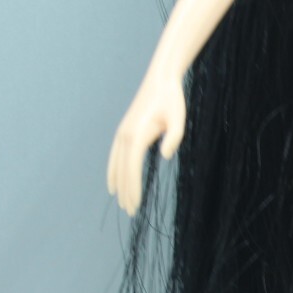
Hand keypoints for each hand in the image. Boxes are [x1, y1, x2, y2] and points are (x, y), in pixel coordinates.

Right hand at [106, 73, 186, 215]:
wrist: (161, 80)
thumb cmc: (173, 101)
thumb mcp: (179, 119)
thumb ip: (174, 138)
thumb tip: (164, 156)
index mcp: (137, 135)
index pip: (132, 169)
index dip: (133, 189)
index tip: (136, 206)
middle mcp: (125, 135)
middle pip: (123, 170)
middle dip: (126, 192)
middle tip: (130, 212)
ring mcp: (122, 132)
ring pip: (116, 164)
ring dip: (118, 184)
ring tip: (121, 202)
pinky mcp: (124, 130)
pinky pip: (115, 155)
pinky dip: (113, 170)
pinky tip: (114, 181)